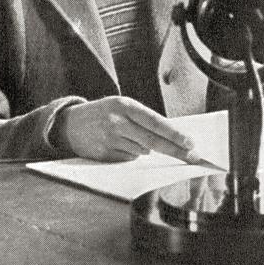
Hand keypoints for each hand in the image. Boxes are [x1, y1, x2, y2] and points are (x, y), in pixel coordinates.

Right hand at [56, 96, 202, 162]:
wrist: (70, 125)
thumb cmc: (103, 114)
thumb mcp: (121, 107)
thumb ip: (143, 119)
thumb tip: (173, 136)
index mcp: (124, 105)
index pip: (155, 122)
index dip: (174, 134)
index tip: (191, 142)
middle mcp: (116, 121)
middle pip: (153, 141)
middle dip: (175, 150)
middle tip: (192, 157)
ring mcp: (110, 139)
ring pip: (142, 151)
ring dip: (145, 149)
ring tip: (129, 138)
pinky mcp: (105, 155)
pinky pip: (129, 159)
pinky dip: (130, 155)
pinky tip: (119, 146)